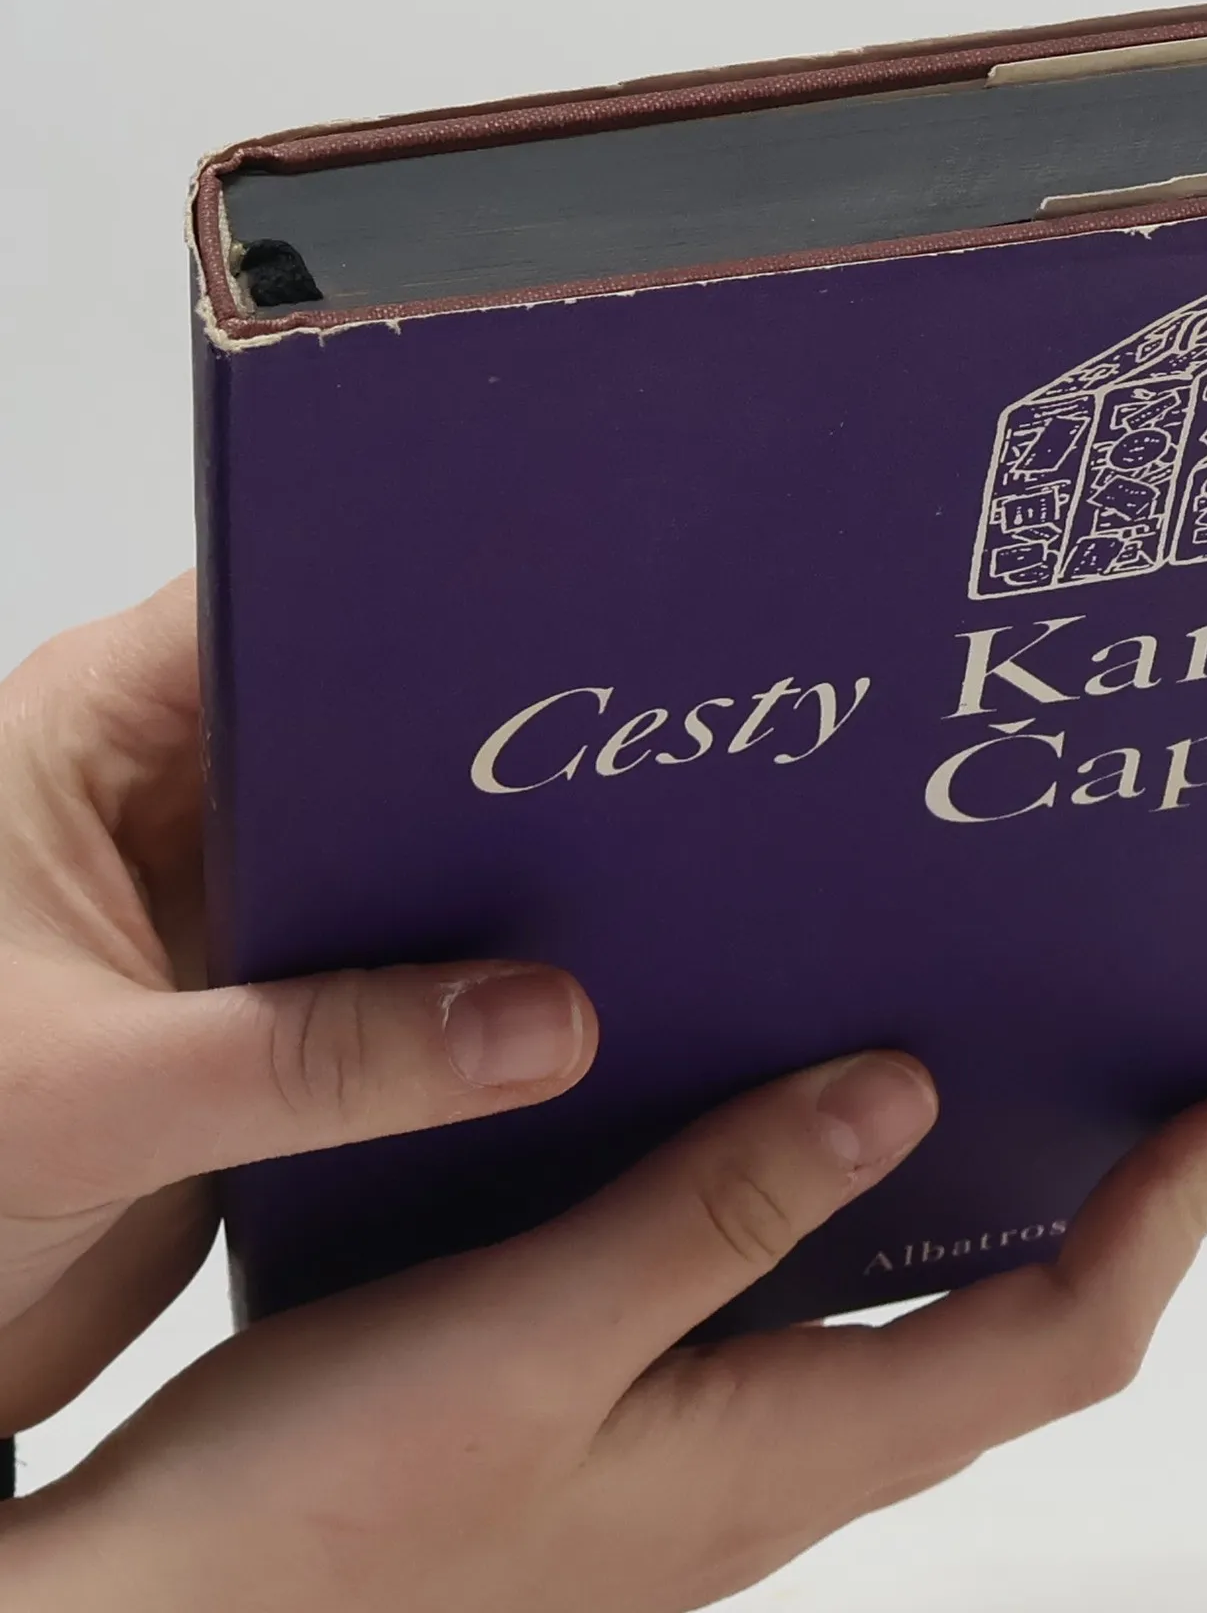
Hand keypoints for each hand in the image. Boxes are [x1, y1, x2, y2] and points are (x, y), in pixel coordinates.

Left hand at [0, 577, 598, 1431]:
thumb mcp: (95, 1096)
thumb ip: (318, 1061)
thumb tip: (537, 1020)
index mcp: (103, 726)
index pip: (298, 606)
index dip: (426, 617)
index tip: (557, 658)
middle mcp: (176, 787)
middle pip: (377, 722)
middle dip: (482, 770)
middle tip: (614, 799)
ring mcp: (229, 888)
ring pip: (399, 847)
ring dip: (480, 890)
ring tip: (600, 910)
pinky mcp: (266, 985)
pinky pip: (399, 955)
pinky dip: (460, 984)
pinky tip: (540, 1004)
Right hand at [0, 1054, 1206, 1611]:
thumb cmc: (323, 1521)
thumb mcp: (528, 1345)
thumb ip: (716, 1220)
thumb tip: (898, 1098)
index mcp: (788, 1449)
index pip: (1064, 1334)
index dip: (1181, 1214)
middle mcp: (783, 1457)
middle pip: (1028, 1334)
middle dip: (1134, 1210)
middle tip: (1182, 1079)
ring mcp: (718, 1448)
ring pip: (928, 1321)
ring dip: (1011, 1208)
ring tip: (1037, 1075)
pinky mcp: (646, 1424)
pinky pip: (817, 1311)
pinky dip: (871, 1217)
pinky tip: (816, 1129)